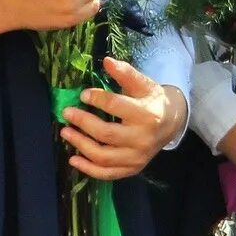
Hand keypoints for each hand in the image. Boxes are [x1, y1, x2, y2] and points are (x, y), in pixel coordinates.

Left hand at [61, 57, 183, 181]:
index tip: (82, 95)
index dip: (97, 99)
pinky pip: (108, 174)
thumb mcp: (144, 84)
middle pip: (106, 133)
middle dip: (83, 123)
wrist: (171, 124)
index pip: (116, 106)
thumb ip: (126, 73)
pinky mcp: (132, 169)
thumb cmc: (152, 101)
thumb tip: (106, 60)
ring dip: (81, 145)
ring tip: (65, 132)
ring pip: (104, 157)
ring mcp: (137, 157)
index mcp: (147, 114)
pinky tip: (73, 160)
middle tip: (66, 112)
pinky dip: (89, 169)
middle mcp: (142, 139)